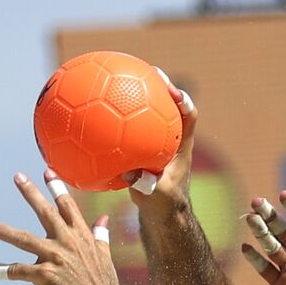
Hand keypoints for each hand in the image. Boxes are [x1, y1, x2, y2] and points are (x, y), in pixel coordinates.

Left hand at [0, 171, 121, 284]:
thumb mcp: (104, 256)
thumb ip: (100, 235)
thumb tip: (103, 219)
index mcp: (82, 236)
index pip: (68, 206)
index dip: (57, 187)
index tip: (47, 171)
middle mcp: (67, 242)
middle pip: (45, 212)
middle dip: (30, 193)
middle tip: (17, 176)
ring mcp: (55, 258)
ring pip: (23, 239)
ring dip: (3, 230)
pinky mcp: (45, 276)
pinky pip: (18, 271)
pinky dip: (2, 270)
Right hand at [123, 70, 197, 215]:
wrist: (161, 214)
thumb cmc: (163, 205)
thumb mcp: (156, 196)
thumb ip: (146, 185)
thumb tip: (129, 173)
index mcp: (181, 146)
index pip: (189, 116)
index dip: (183, 101)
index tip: (171, 90)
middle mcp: (170, 138)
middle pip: (169, 105)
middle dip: (160, 86)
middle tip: (149, 70)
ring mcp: (156, 142)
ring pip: (149, 112)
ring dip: (139, 95)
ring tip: (123, 76)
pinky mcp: (143, 148)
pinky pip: (130, 128)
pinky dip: (117, 119)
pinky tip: (97, 111)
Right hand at [241, 191, 285, 284]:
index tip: (284, 195)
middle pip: (281, 231)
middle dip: (269, 217)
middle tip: (256, 202)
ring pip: (271, 247)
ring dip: (261, 233)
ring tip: (250, 219)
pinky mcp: (280, 284)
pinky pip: (265, 270)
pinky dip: (255, 260)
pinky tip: (246, 248)